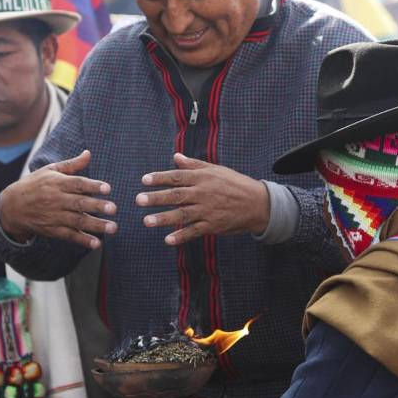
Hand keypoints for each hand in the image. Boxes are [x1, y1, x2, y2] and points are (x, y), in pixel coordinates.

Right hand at [0, 150, 117, 248]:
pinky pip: (69, 236)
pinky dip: (82, 240)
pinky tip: (96, 243)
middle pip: (79, 203)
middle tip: (113, 208)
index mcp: (56, 183)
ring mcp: (54, 216)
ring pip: (77, 221)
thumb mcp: (50, 170)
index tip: (107, 188)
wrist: (11, 207)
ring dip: (95, 225)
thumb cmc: (34, 185)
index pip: (77, 183)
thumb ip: (72, 165)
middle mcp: (56, 200)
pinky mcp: (52, 230)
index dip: (92, 185)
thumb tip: (89, 153)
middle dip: (97, 206)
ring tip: (112, 228)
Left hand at [138, 154, 269, 245]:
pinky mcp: (213, 225)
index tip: (144, 180)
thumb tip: (175, 157)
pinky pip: (195, 231)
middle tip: (139, 200)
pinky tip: (168, 240)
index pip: (177, 176)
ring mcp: (208, 210)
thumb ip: (193, 165)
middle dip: (157, 198)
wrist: (258, 203)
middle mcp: (203, 193)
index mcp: (203, 178)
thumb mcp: (216, 170)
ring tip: (147, 221)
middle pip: (176, 195)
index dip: (160, 178)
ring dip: (164, 218)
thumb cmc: (235, 184)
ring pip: (183, 214)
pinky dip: (182, 236)